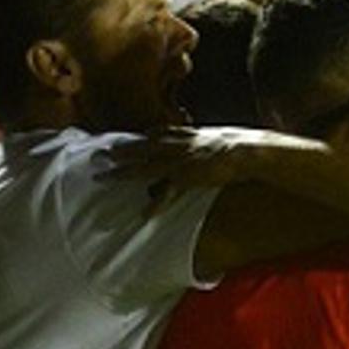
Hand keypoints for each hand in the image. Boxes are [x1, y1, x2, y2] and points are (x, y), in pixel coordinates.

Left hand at [97, 127, 314, 194]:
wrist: (251, 151)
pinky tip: (143, 214)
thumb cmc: (242, 146)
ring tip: (102, 177)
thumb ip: (207, 140)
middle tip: (98, 154)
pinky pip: (167, 191)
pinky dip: (155, 203)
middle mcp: (179, 145)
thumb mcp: (220, 137)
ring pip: (144, 166)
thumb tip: (207, 139)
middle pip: (142, 148)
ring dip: (122, 172)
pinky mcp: (188, 177)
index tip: (121, 141)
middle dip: (120, 151)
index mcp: (188, 135)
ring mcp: (180, 161)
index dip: (138, 139)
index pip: (156, 135)